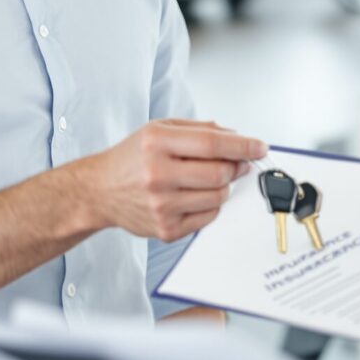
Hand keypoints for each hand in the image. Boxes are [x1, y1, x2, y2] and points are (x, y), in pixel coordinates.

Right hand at [76, 120, 265, 241]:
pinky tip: (193, 196)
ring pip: (218, 197)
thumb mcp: (159, 129)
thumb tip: (237, 137)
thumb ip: (199, 130)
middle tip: (239, 163)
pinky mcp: (165, 229)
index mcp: (156, 143)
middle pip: (220, 173)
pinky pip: (208, 218)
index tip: (259, 147)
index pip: (212, 143)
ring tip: (207, 179)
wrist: (100, 191)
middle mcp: (157, 174)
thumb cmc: (132, 158)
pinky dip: (210, 206)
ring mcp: (161, 205)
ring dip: (223, 186)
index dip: (243, 145)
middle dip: (237, 167)